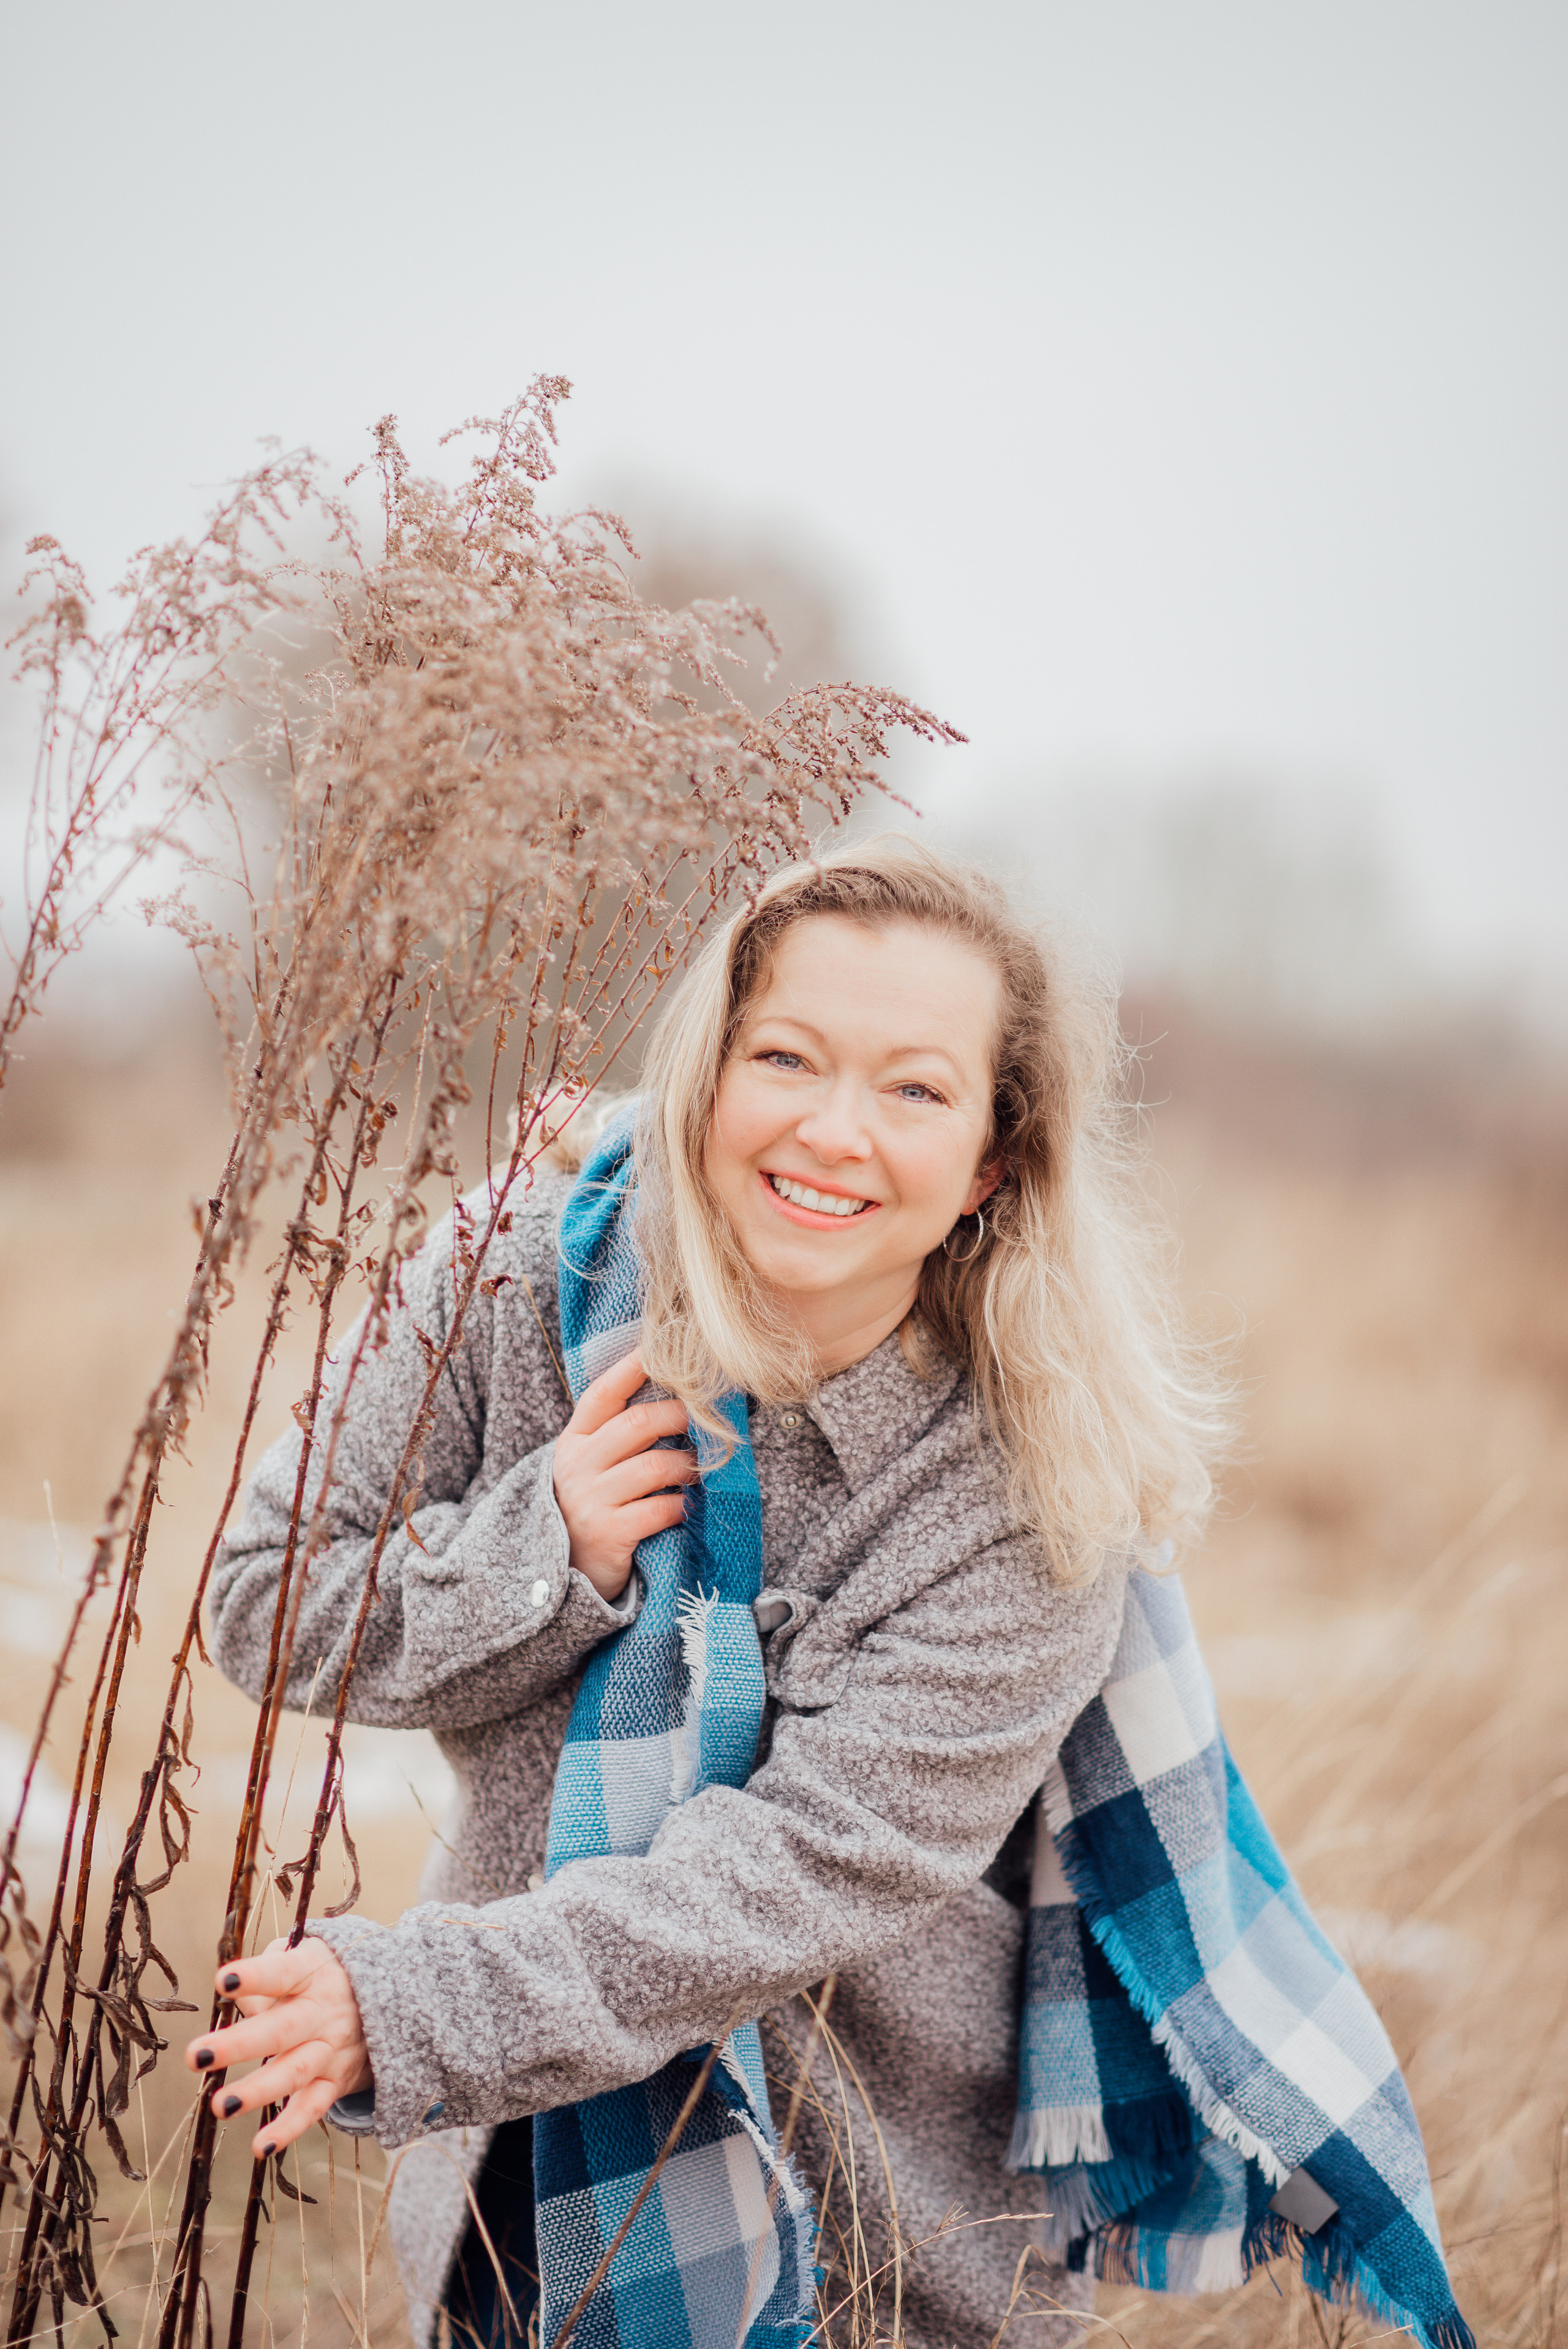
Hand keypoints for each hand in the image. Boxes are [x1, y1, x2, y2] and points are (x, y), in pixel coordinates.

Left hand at [185, 1936, 370, 2160]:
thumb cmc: (325, 1973)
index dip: (255, 1976)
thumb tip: (238, 1997)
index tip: (222, 1980)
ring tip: (222, 2106)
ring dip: (258, 2091)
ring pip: (295, 2072)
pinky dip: (289, 2129)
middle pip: (281, 2029)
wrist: (389, 1996)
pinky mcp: (335, 2082)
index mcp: (311, 1974)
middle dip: (239, 2044)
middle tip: (198, 2055)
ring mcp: (330, 2050)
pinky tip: (262, 2146)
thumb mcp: (305, 1955)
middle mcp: (321, 2013)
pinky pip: (313, 2108)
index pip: (282, 1972)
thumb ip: (268, 1970)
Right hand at [551, 1346, 696, 1601]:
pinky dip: (682, 1505)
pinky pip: (660, 1508)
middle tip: (705, 1417)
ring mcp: (591, 1500)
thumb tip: (671, 1395)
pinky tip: (688, 1506)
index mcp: (573, 1441)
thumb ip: (616, 1435)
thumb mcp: (589, 1466)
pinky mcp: (610, 1533)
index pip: (603, 1394)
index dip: (632, 1368)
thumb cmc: (590, 1509)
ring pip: (655, 1466)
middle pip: (637, 1425)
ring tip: (700, 1467)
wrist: (563, 1575)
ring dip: (688, 1465)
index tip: (660, 1348)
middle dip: (679, 1416)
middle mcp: (578, 1466)